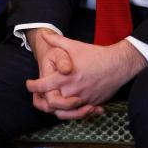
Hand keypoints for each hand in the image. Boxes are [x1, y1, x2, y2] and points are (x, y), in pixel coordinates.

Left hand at [26, 33, 147, 118]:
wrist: (118, 65)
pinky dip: (72, 112)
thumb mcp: (74, 45)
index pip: (43, 87)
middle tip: (38, 96)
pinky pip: (79, 113)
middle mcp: (73, 90)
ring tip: (52, 103)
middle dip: (42, 101)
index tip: (29, 84)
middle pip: (51, 103)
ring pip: (64, 113)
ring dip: (56, 110)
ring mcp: (83, 99)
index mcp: (65, 77)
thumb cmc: (95, 54)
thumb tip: (43, 34)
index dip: (32, 87)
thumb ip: (56, 41)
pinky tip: (68, 107)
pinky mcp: (92, 103)